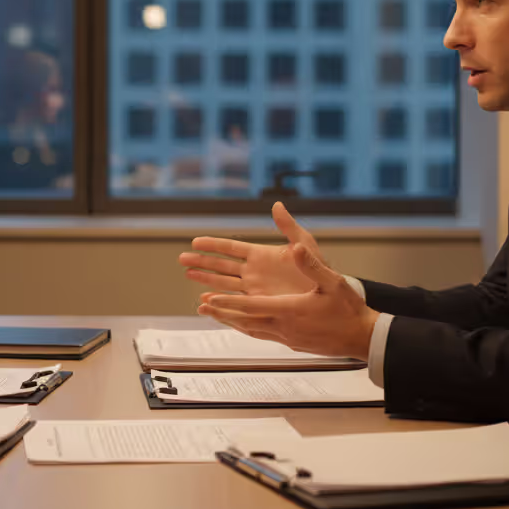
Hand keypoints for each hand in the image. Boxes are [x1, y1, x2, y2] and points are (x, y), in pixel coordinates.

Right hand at [178, 202, 325, 295]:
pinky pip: (235, 302)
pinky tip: (206, 300)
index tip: (195, 242)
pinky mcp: (258, 304)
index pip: (231, 248)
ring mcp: (255, 288)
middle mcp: (254, 271)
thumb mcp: (305, 244)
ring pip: (224, 283)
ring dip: (206, 279)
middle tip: (181, 259)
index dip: (213, 245)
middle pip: (221, 266)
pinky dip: (220, 300)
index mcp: (261, 255)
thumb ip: (288, 227)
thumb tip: (277, 204)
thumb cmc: (317, 267)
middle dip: (202, 262)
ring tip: (188, 275)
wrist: (326, 293)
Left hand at [198, 244, 378, 359]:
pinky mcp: (293, 344)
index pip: (251, 306)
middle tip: (201, 308)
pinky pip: (263, 335)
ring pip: (252, 330)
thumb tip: (296, 247)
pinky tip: (245, 326)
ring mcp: (288, 338)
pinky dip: (249, 329)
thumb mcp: (333, 281)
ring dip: (232, 322)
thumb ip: (311, 264)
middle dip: (222, 313)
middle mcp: (284, 327)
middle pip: (245, 320)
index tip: (209, 299)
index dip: (228, 302)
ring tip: (216, 316)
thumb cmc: (349, 309)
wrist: (363, 338)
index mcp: (289, 310)